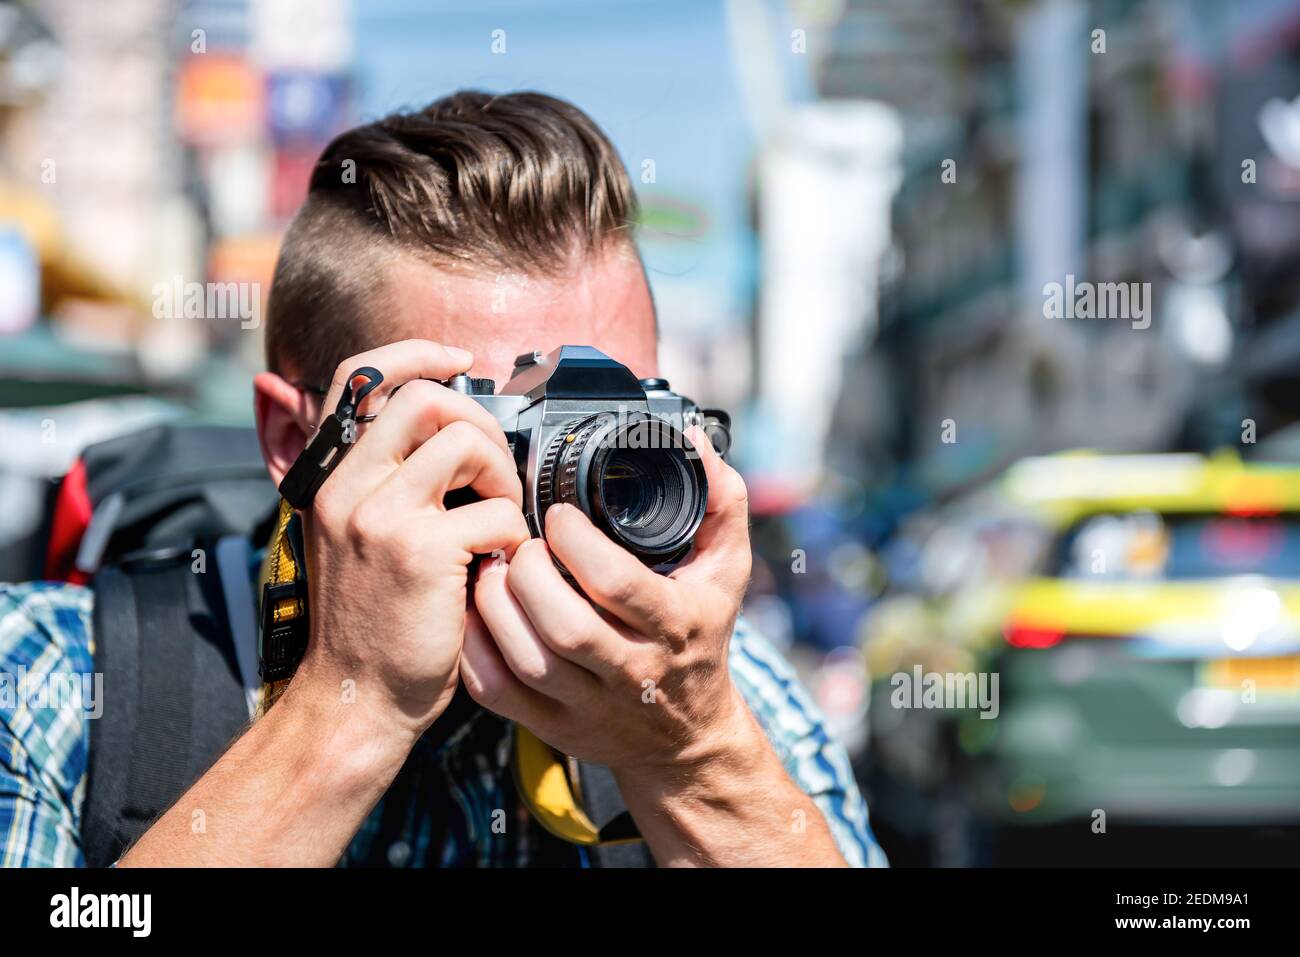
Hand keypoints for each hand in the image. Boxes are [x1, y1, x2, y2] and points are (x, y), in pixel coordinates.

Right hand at [294, 340, 531, 739]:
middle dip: (479, 422)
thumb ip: (384, 484)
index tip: (458, 358)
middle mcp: (347, 487)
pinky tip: (500, 562)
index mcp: (331, 478)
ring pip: (465, 441)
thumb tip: (446, 434)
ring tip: (498, 517)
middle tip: (494, 472)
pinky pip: (495, 509)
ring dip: (501, 475)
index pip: (360, 377)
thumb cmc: (372, 623)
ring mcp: (380, 516)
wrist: (355, 699)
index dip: (416, 352)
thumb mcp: (356, 539)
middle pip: (426, 397)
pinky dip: (513, 533)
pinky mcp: (420, 551)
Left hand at [462, 425, 751, 772]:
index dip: (578, 544)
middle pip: (566, 627)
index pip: (619, 586)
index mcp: (676, 625)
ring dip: (495, 606)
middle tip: (516, 541)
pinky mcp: (553, 726)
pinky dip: (475, 648)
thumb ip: (719, 500)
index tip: (558, 514)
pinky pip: (497, 690)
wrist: (687, 733)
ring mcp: (589, 705)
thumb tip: (692, 440)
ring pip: (526, 660)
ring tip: (491, 567)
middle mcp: (633, 670)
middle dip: (528, 574)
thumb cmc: (700, 634)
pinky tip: (475, 610)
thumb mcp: (726, 568)